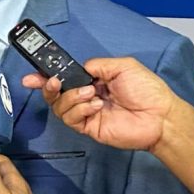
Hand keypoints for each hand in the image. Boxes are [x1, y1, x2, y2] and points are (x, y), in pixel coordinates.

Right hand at [22, 57, 176, 151]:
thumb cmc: (147, 90)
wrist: (160, 116)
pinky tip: (95, 106)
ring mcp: (87, 113)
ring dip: (71, 97)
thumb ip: (96, 65)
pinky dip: (79, 109)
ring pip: (60, 106)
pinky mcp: (89, 127)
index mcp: (94, 80)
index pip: (65, 77)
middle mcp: (87, 96)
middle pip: (55, 93)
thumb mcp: (122, 66)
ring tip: (91, 93)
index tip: (34, 74)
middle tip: (51, 82)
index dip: (47, 75)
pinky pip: (71, 119)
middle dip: (47, 87)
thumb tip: (79, 68)